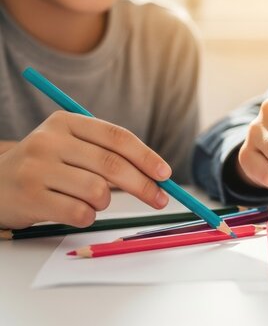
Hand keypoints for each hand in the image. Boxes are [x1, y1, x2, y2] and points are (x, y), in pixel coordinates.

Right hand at [0, 111, 171, 228]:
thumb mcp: (70, 147)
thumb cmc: (46, 167)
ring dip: (105, 203)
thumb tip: (158, 175)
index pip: (117, 137)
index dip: (146, 156)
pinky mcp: (30, 197)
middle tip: (161, 199)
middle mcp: (49, 141)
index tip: (166, 174)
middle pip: (112, 165)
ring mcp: (37, 169)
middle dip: (144, 185)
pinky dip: (87, 217)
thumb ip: (108, 153)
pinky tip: (74, 211)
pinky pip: (80, 213)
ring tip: (91, 201)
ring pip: (98, 192)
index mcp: (65, 122)